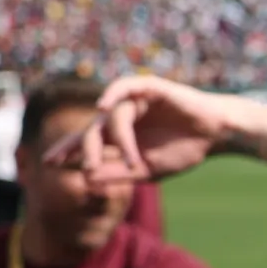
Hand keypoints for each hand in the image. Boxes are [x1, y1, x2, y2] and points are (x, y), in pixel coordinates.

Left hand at [43, 74, 251, 183]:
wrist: (216, 136)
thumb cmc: (185, 151)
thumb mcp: (147, 170)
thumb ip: (118, 174)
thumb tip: (87, 180)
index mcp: (120, 135)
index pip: (87, 141)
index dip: (68, 150)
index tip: (50, 164)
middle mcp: (123, 115)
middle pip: (92, 129)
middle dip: (82, 149)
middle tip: (82, 167)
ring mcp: (135, 101)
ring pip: (112, 118)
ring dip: (118, 141)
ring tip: (131, 161)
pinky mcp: (150, 87)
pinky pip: (125, 86)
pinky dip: (113, 94)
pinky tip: (103, 107)